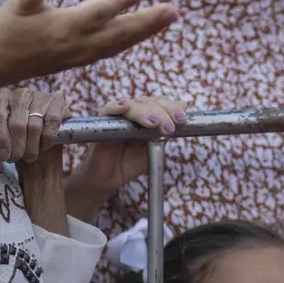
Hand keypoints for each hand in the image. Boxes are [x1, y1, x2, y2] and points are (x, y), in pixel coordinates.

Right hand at [0, 0, 178, 79]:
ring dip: (148, 30)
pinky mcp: (86, 58)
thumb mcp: (15, 7)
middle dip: (148, 22)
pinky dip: (136, 38)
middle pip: (120, 32)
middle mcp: (81, 43)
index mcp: (66, 27)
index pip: (99, 13)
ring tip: (171, 16)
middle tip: (174, 10)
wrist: (0, 62)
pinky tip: (151, 29)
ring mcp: (86, 54)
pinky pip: (117, 48)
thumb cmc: (10, 28)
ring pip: (123, 42)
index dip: (121, 2)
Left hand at [0, 87, 65, 163]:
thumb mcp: (2, 131)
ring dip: (32, 147)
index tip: (3, 154)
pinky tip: (44, 147)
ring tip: (29, 157)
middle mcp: (19, 93)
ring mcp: (39, 96)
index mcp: (0, 96)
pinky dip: (47, 139)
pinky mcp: (57, 101)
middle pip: (17, 124)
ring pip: (34, 126)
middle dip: (17, 147)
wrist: (40, 129)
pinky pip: (52, 123)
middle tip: (15, 158)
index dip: (0, 139)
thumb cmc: (17, 131)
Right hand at [72, 97, 188, 196]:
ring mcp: (118, 116)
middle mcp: (134, 112)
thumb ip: (164, 137)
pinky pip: (107, 109)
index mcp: (148, 116)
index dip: (173, 108)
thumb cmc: (130, 164)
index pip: (162, 103)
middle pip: (150, 102)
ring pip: (133, 105)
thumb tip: (181, 121)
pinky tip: (125, 107)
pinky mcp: (101, 122)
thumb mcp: (153, 152)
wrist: (107, 180)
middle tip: (170, 127)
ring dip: (145, 112)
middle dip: (163, 113)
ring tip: (154, 123)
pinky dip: (116, 107)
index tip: (182, 119)